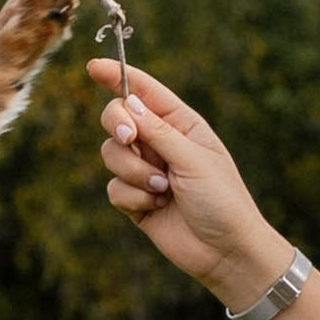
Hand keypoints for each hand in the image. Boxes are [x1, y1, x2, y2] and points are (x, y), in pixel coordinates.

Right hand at [92, 60, 280, 300]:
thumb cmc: (221, 200)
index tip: (93, 67)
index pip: (143, 91)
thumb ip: (157, 131)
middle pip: (116, 119)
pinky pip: (113, 187)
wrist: (225, 251)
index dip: (117, 76)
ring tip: (163, 189)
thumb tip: (128, 103)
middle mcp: (161, 143)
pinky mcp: (136, 198)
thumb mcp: (193, 158)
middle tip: (131, 139)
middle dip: (118, 127)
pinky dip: (132, 196)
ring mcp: (146, 170)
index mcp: (181, 124)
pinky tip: (157, 207)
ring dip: (134, 172)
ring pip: (111, 154)